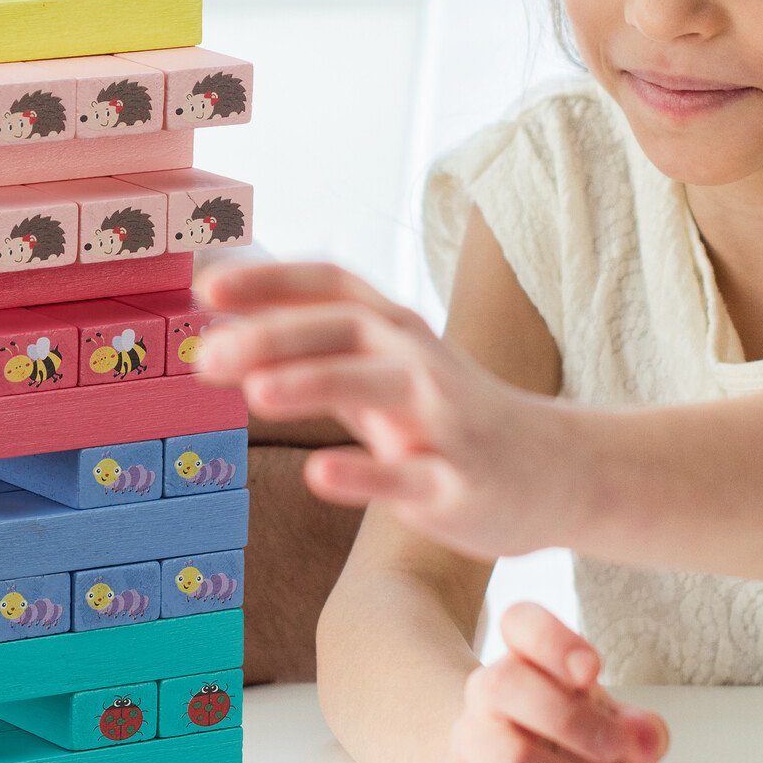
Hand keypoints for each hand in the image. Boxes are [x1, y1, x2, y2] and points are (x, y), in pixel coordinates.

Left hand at [196, 261, 579, 560]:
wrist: (557, 471)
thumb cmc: (448, 415)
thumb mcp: (384, 371)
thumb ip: (313, 352)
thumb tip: (220, 333)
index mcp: (394, 329)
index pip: (330, 284)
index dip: (271, 280)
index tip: (206, 287)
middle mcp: (417, 361)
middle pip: (344, 330)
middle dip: (274, 338)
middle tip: (208, 356)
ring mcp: (441, 419)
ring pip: (375, 388)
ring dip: (315, 384)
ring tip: (257, 395)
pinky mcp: (456, 481)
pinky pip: (408, 475)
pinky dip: (364, 474)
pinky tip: (320, 475)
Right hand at [439, 604, 668, 762]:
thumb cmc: (578, 750)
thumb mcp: (620, 733)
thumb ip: (641, 731)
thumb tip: (647, 740)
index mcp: (528, 658)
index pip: (521, 623)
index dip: (553, 640)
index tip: (592, 670)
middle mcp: (488, 690)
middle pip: (507, 684)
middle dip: (575, 723)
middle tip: (621, 754)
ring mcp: (466, 740)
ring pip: (511, 758)